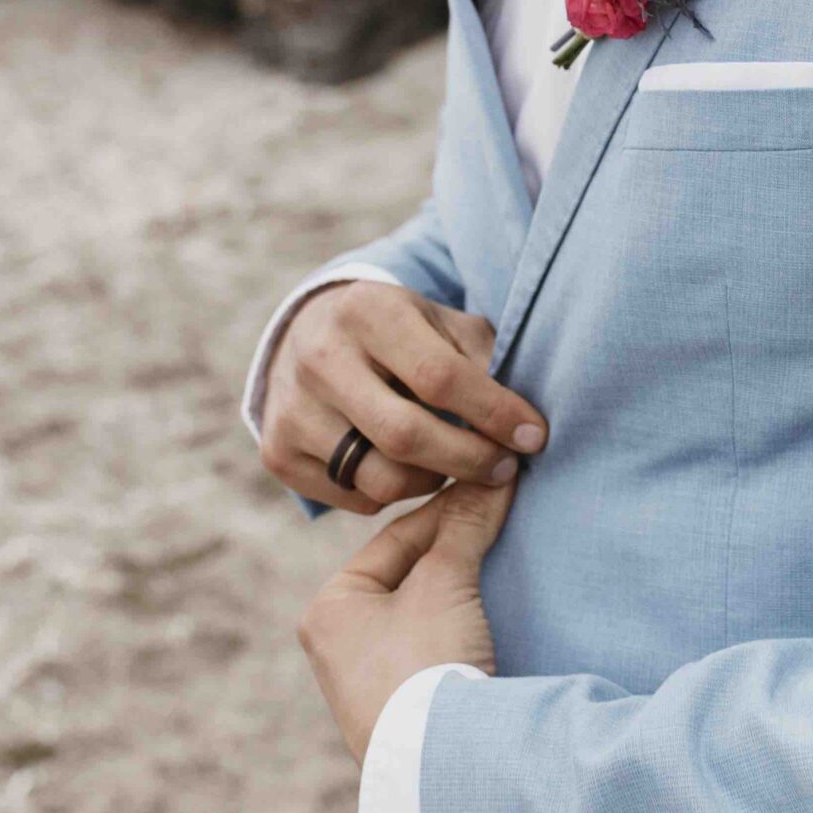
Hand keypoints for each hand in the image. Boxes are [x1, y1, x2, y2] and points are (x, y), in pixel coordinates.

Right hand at [260, 279, 548, 515]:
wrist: (307, 336)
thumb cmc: (397, 333)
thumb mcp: (438, 322)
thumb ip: (481, 358)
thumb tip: (523, 421)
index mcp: (369, 312)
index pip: (440, 376)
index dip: (494, 413)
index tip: (533, 436)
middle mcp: (321, 358)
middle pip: (407, 435)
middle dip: (470, 460)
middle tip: (506, 469)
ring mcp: (292, 409)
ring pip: (382, 478)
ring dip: (436, 482)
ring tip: (457, 465)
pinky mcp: (278, 452)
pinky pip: (357, 500)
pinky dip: (395, 494)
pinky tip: (409, 469)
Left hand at [297, 475, 518, 762]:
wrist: (440, 765)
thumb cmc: (424, 663)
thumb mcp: (445, 583)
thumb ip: (466, 526)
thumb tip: (496, 475)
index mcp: (329, 608)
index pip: (396, 540)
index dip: (449, 511)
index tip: (491, 489)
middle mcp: (337, 644)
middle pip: (409, 575)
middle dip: (456, 550)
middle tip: (502, 521)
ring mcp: (368, 683)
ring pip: (424, 612)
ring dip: (461, 589)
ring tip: (503, 563)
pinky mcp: (402, 711)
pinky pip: (434, 649)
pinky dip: (461, 628)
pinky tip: (492, 617)